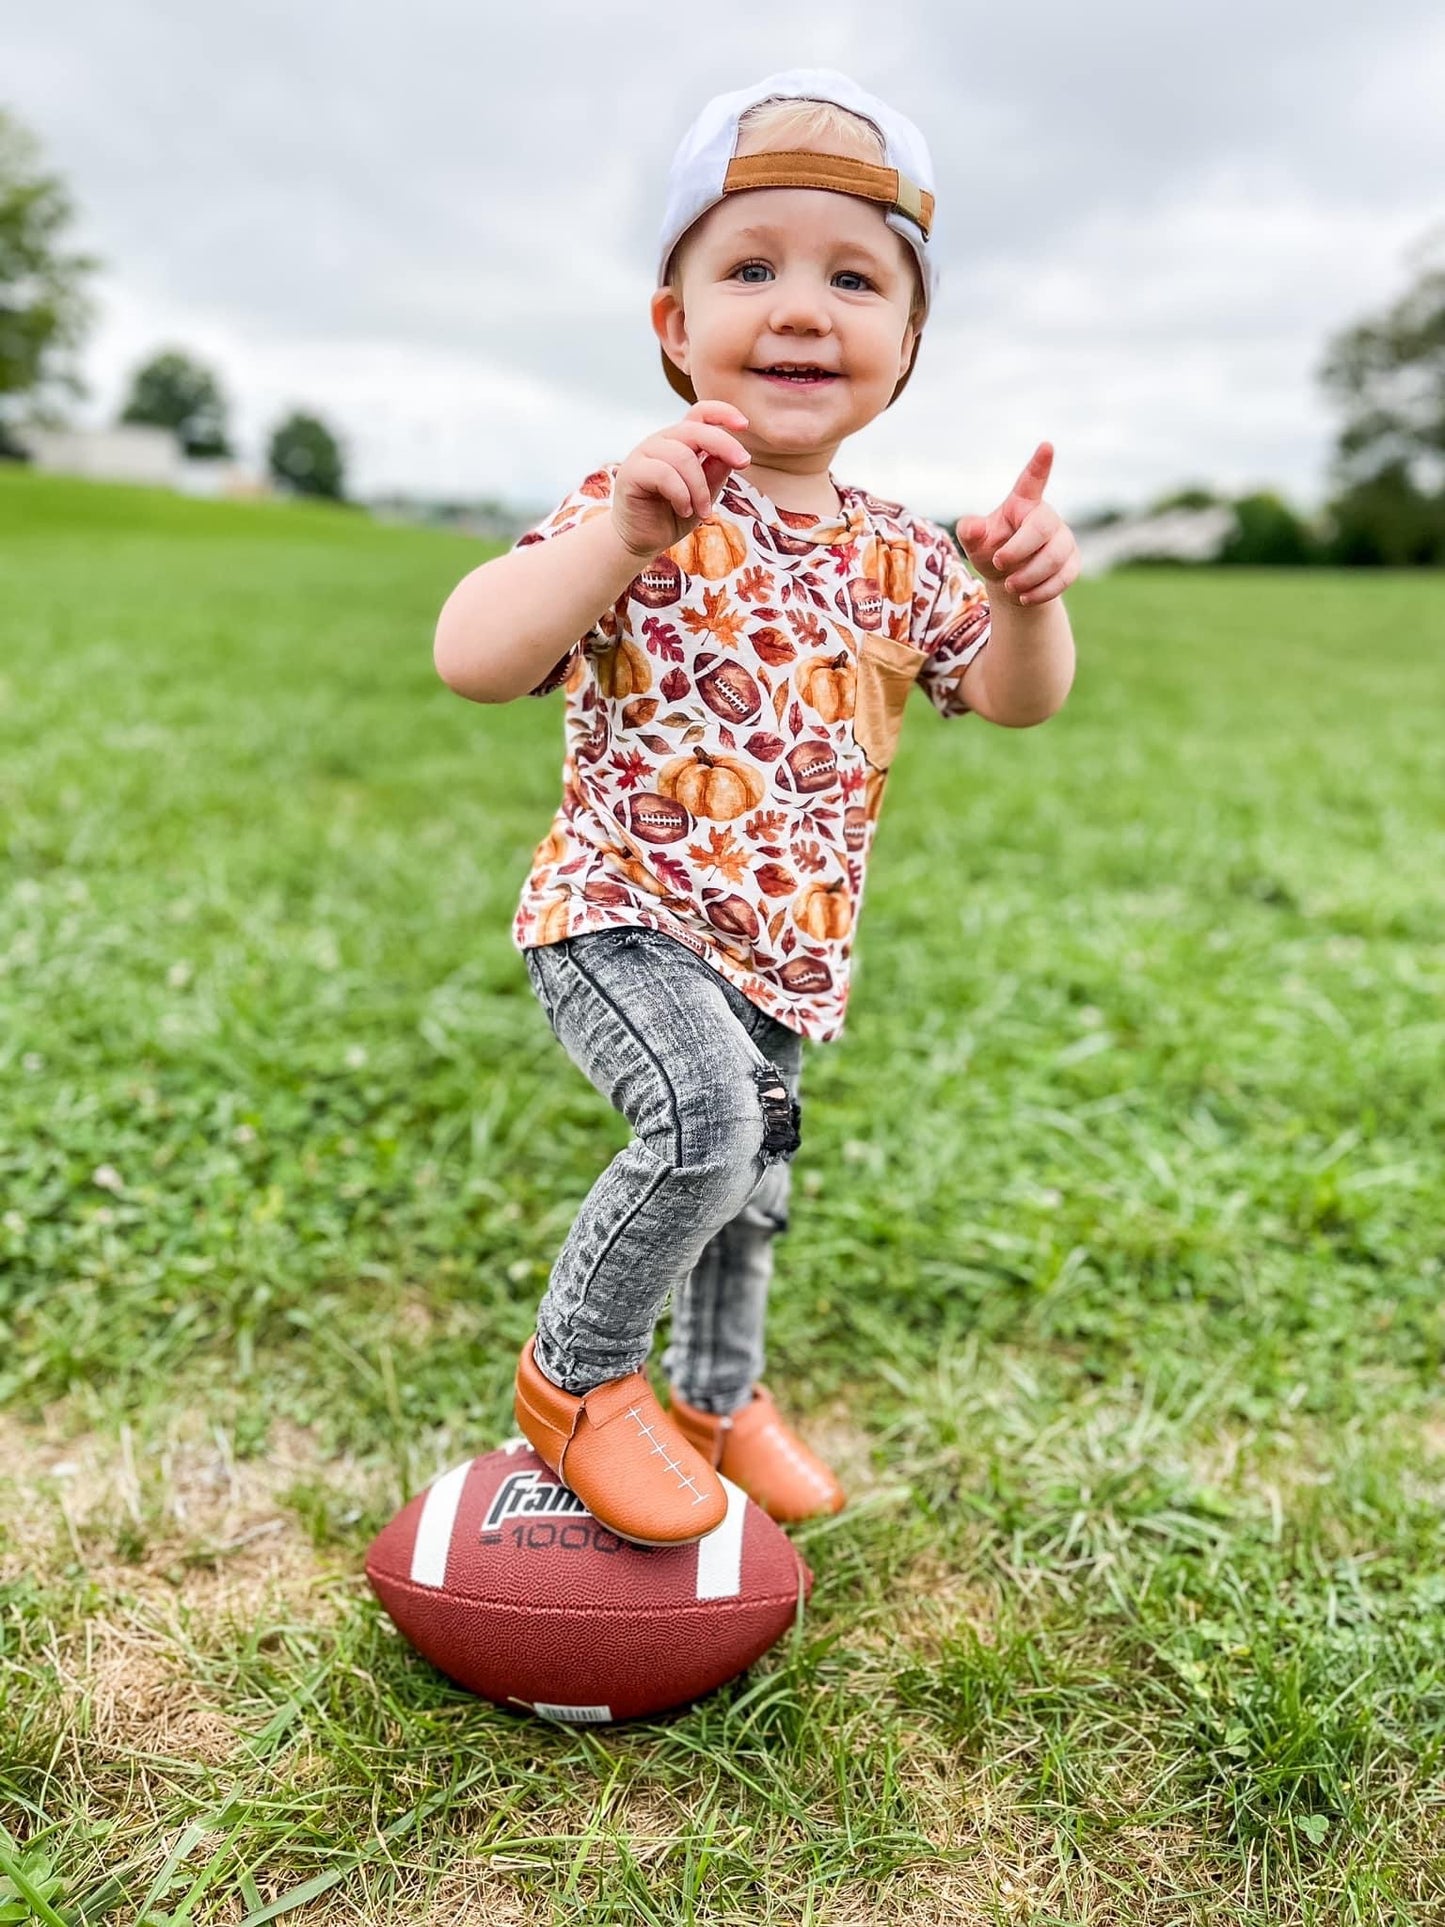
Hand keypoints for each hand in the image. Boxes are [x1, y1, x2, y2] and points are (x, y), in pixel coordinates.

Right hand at [610, 400, 752, 559]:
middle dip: (725, 445)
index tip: (744, 425)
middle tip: (743, 464)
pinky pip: (664, 474)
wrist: (642, 541)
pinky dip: (682, 495)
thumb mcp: (704, 495)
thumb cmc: (672, 515)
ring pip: (682, 456)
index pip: (700, 414)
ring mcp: (644, 453)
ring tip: (702, 511)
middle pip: (696, 430)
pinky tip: (684, 510)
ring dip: (699, 488)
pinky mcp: (631, 472)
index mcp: (680, 442)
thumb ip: (716, 473)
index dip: (723, 412)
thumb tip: (734, 455)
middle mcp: (662, 442)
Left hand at [955, 443, 1080, 607]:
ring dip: (1028, 576)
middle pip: (1042, 527)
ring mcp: (1063, 539)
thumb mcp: (975, 543)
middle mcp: (1046, 517)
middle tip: (999, 563)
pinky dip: (1041, 591)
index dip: (1039, 464)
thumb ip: (969, 532)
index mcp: (1022, 504)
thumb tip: (969, 527)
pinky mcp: (1073, 562)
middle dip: (1019, 549)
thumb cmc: (991, 551)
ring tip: (1010, 585)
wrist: (1010, 581)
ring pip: (1055, 556)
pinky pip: (1065, 576)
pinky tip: (1025, 596)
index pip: (1032, 480)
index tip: (1046, 446)